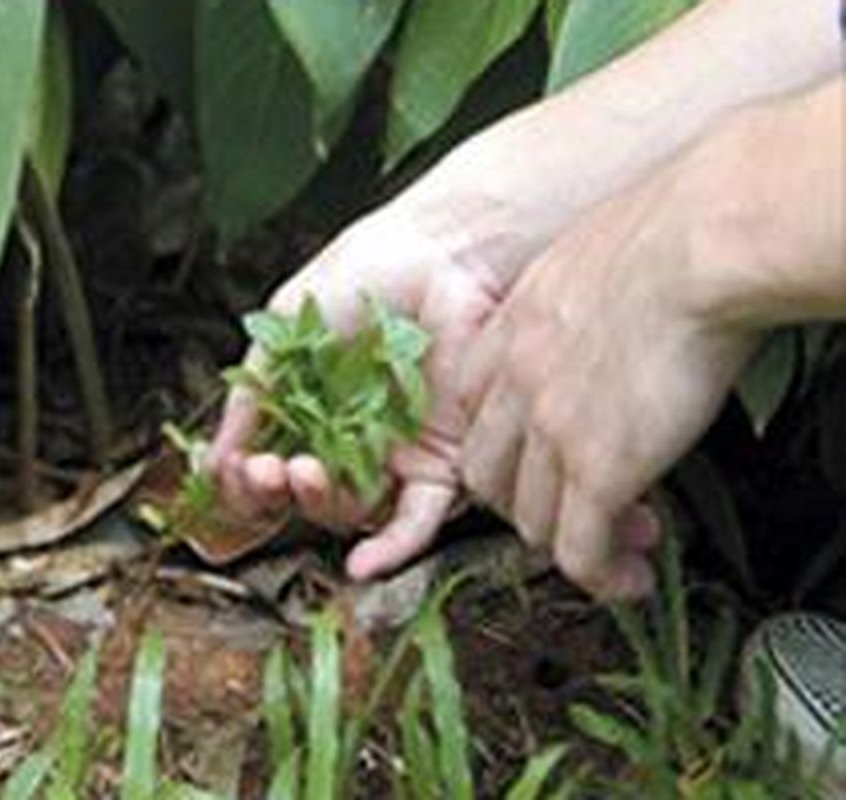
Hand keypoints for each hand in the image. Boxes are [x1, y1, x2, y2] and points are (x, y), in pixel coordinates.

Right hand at [208, 201, 516, 580]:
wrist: (438, 253)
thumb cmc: (362, 275)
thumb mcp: (282, 333)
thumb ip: (248, 397)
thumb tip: (214, 461)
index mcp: (307, 412)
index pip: (268, 469)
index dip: (247, 482)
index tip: (238, 469)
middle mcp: (349, 440)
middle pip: (305, 497)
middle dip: (277, 492)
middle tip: (270, 470)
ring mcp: (395, 454)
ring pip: (351, 510)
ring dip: (318, 505)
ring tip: (304, 473)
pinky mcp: (442, 460)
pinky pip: (416, 520)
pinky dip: (390, 550)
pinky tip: (358, 565)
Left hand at [456, 166, 758, 599]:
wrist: (701, 244)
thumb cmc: (671, 232)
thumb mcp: (591, 259)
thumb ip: (579, 304)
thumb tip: (613, 320)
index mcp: (510, 330)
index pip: (475, 409)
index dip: (503, 443)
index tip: (536, 459)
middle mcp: (515, 385)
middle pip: (487, 474)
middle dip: (524, 503)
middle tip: (570, 512)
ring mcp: (550, 431)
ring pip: (529, 520)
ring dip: (570, 545)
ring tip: (615, 552)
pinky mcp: (599, 468)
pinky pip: (579, 549)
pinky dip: (601, 576)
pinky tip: (628, 578)